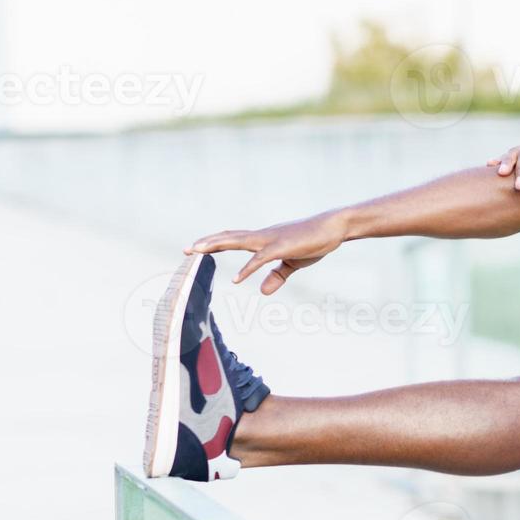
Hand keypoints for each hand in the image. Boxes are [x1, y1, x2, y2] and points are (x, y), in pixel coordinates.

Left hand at [185, 211, 346, 294]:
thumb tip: (262, 291)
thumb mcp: (293, 263)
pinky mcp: (282, 247)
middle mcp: (262, 236)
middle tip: (185, 250)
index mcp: (264, 240)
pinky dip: (248, 269)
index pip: (233, 239)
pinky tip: (238, 279)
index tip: (196, 249)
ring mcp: (271, 240)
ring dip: (216, 246)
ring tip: (197, 252)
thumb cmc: (314, 241)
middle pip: (228, 237)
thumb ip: (276, 277)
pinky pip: (261, 259)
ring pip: (237, 241)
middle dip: (206, 243)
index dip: (214, 243)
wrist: (334, 227)